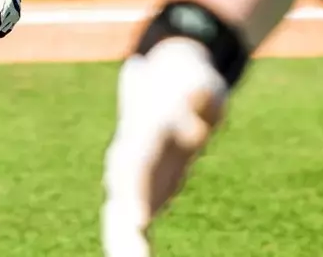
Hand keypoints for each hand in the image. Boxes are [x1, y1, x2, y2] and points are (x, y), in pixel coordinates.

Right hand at [101, 39, 228, 255]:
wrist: (166, 82)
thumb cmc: (190, 87)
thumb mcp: (201, 86)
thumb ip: (200, 95)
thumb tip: (202, 92)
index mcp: (143, 133)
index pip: (137, 166)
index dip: (136, 193)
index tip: (139, 221)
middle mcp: (128, 160)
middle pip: (122, 200)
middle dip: (122, 232)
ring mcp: (129, 180)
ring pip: (119, 219)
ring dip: (122, 246)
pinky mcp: (138, 195)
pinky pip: (132, 228)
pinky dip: (133, 249)